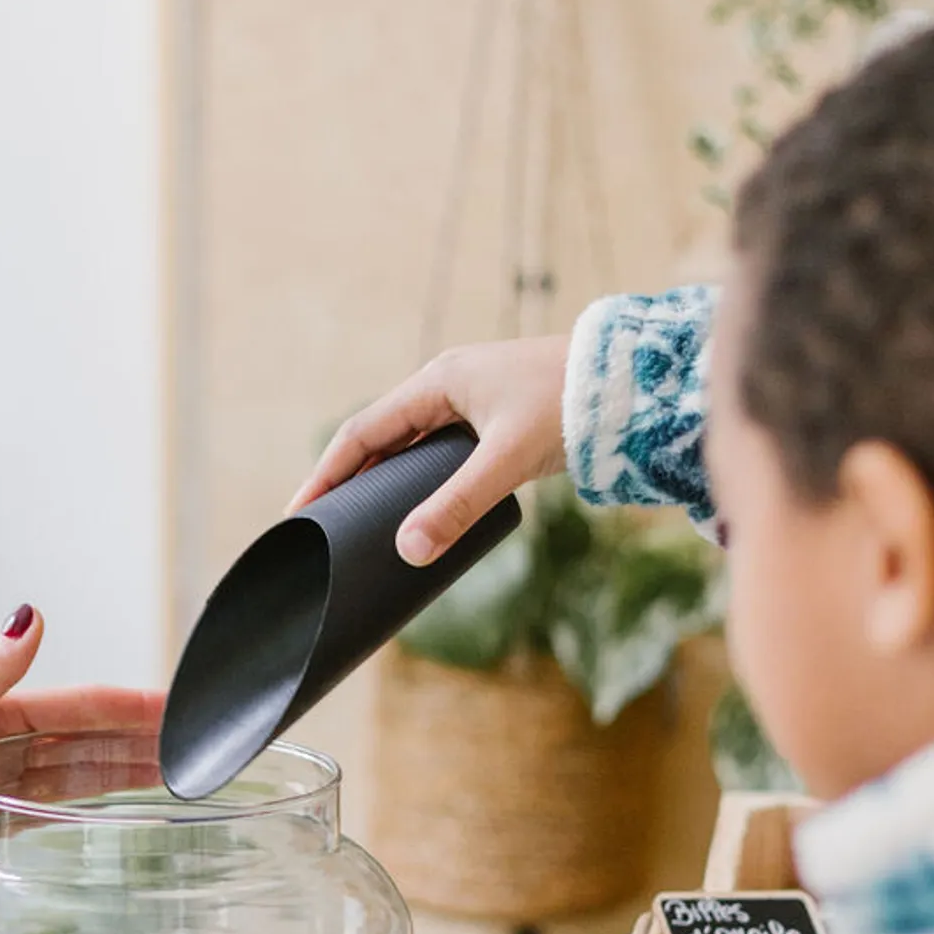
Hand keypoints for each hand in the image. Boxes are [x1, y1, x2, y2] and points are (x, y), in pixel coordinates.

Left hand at [0, 607, 161, 928]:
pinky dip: (79, 814)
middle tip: (195, 744)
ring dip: (116, 775)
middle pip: (77, 743)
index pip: (71, 707)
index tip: (175, 706)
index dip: (125, 706)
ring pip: (66, 781)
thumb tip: (29, 616)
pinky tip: (109, 816)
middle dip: (135, 740)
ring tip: (171, 776)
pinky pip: (40, 819)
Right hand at [289, 336, 569, 564]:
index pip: (363, 432)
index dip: (327, 473)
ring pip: (411, 448)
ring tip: (361, 525)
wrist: (634, 382)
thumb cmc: (570, 405)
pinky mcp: (497, 422)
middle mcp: (448, 387)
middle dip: (349, 481)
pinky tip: (418, 509)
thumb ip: (457, 505)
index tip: (299, 512)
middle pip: (381, 439)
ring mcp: (473, 404)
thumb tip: (409, 551)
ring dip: (385, 482)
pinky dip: (421, 482)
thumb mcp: (507, 459)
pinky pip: (441, 454)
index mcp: (438, 382)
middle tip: (323, 526)